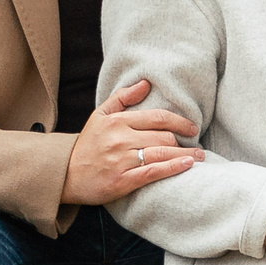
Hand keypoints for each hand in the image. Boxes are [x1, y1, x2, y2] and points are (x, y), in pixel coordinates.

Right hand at [61, 78, 205, 205]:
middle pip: (163, 136)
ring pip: (162, 153)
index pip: (157, 117)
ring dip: (186, 154)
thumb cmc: (87, 144)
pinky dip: (174, 168)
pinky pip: (154, 173)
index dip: (179, 122)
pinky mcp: (122, 181)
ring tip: (200, 157)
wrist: (65, 174)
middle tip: (196, 145)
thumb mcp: (100, 116)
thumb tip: (146, 83)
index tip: (193, 127)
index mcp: (117, 122)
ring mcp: (121, 161)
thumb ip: (123, 98)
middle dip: (183, 141)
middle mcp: (120, 140)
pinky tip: (188, 165)